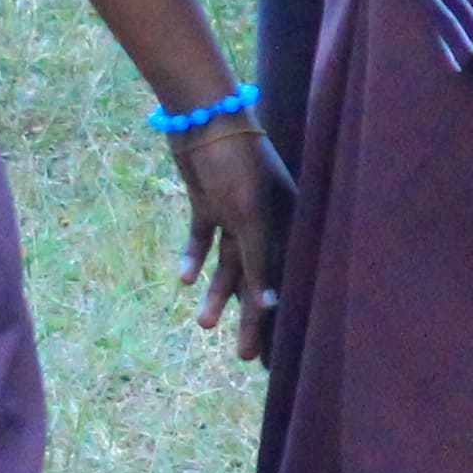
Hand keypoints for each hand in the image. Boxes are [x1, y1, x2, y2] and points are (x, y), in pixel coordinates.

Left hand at [169, 113, 295, 362]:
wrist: (202, 115)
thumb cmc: (236, 162)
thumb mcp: (248, 216)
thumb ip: (259, 261)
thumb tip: (271, 305)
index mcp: (289, 221)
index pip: (286, 279)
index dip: (278, 315)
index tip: (272, 353)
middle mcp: (267, 219)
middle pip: (259, 278)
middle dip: (250, 316)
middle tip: (246, 356)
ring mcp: (237, 210)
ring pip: (229, 262)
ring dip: (216, 292)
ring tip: (203, 324)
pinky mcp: (209, 201)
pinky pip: (204, 237)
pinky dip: (195, 256)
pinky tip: (183, 278)